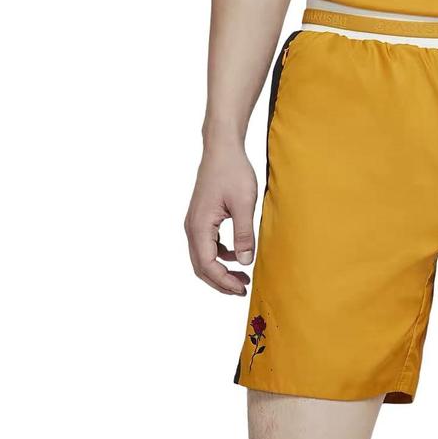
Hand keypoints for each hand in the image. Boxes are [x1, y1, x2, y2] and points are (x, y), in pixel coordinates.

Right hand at [184, 144, 256, 294]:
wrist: (222, 149)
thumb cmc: (233, 172)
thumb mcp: (244, 204)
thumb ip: (244, 234)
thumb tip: (245, 261)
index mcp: (199, 226)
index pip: (207, 264)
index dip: (224, 281)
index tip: (243, 288)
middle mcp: (192, 227)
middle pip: (201, 266)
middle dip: (220, 281)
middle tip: (242, 289)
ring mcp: (195, 223)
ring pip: (202, 257)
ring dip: (220, 270)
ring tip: (242, 277)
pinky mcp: (202, 219)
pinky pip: (207, 246)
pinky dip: (220, 257)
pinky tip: (237, 256)